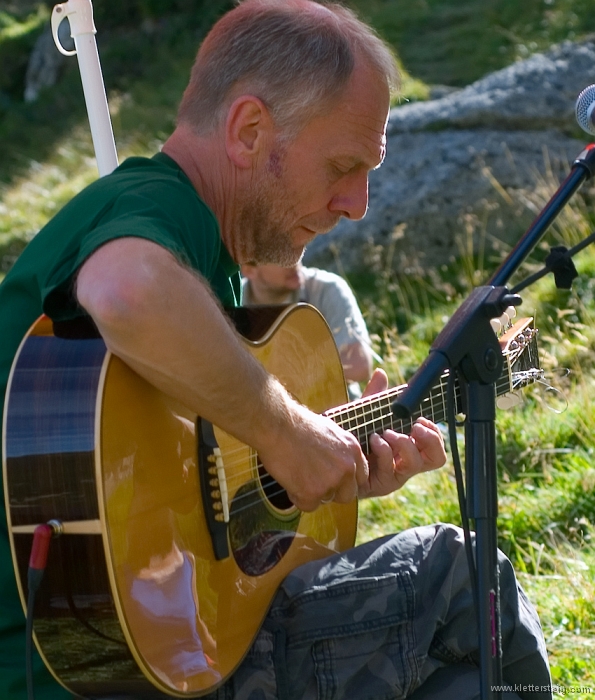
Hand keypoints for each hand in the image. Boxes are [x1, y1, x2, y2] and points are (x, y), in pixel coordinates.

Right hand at [255, 397, 369, 511]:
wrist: (277, 425)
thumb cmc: (296, 424)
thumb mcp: (329, 432)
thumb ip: (339, 451)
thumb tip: (337, 464)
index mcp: (353, 449)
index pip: (361, 477)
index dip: (345, 480)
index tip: (332, 478)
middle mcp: (347, 467)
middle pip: (348, 494)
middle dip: (332, 492)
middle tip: (314, 481)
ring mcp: (331, 480)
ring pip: (326, 499)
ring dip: (312, 492)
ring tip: (297, 473)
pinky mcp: (312, 492)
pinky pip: (308, 506)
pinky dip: (297, 497)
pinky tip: (289, 479)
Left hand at [357, 369, 446, 497]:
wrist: (326, 456)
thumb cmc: (350, 437)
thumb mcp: (364, 416)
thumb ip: (374, 397)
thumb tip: (380, 373)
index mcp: (406, 449)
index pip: (435, 446)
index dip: (435, 433)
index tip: (421, 419)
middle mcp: (404, 464)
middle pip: (437, 459)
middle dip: (430, 440)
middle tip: (416, 427)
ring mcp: (393, 476)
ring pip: (415, 465)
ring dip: (404, 444)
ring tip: (387, 432)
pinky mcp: (379, 485)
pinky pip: (391, 470)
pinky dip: (385, 450)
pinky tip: (374, 440)